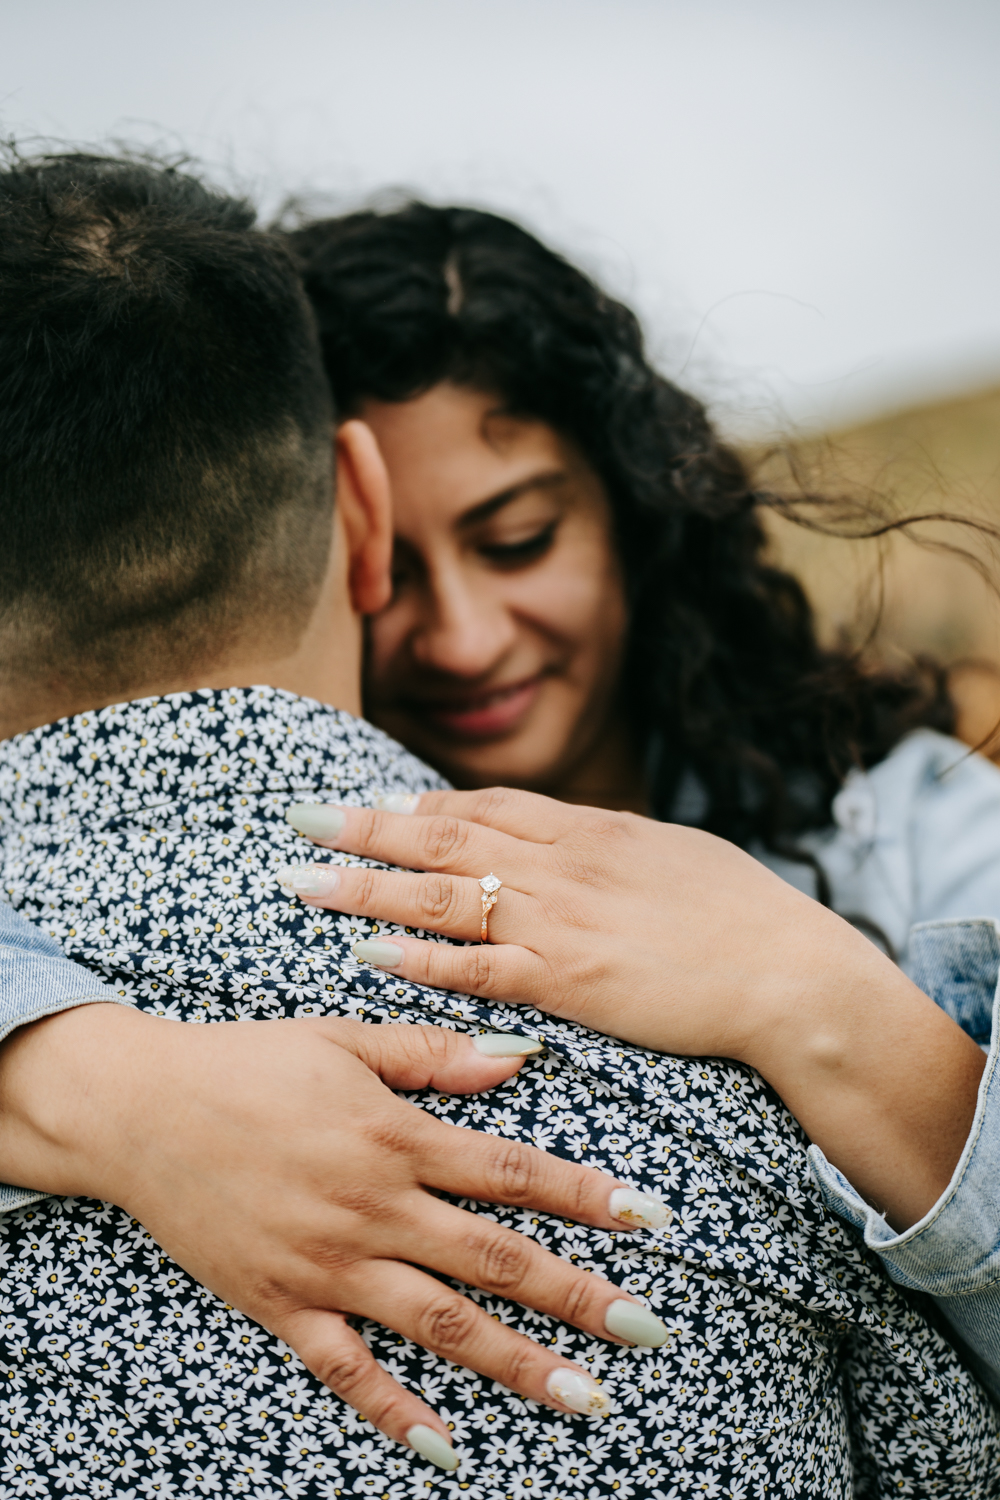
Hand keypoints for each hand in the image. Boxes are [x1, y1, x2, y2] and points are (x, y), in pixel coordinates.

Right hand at [0, 1003, 668, 1469]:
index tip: (651, 1220)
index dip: (587, 1196)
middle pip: (495, 1260)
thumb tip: (519, 1060)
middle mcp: (373, 1206)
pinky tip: (448, 1450)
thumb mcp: (344, 1038)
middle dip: (579, 1296)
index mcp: (395, 1134)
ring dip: (518, 1364)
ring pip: (439, 1324)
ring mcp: (328, 1263)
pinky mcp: (282, 1304)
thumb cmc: (248, 1063)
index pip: (513, 1173)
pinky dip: (395, 1413)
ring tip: (586, 1399)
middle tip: (647, 1331)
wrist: (141, 1110)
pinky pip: (346, 1371)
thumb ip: (433, 1053)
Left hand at [285, 787, 985, 1229]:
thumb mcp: (675, 853)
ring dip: (366, 888)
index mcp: (591, 829)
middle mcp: (562, 865)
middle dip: (367, 828)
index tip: (370, 803)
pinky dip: (419, 961)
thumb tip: (581, 835)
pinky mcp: (566, 981)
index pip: (486, 806)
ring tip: (303, 882)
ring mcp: (559, 921)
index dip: (420, 804)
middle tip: (302, 820)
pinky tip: (368, 956)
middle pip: (444, 837)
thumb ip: (615, 844)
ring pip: (442, 895)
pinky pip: (476, 968)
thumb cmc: (745, 914)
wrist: (787, 971)